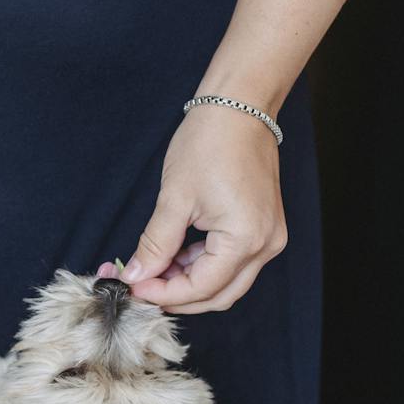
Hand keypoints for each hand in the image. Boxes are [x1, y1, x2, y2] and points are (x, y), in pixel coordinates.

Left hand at [111, 103, 286, 313]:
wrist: (239, 107)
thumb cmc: (209, 143)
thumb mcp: (174, 198)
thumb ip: (155, 244)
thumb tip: (136, 275)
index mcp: (245, 239)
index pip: (201, 288)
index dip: (163, 294)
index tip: (133, 287)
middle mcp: (266, 245)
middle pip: (218, 296)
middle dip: (177, 296)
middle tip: (141, 285)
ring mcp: (269, 238)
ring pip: (226, 283)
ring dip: (190, 282)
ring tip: (155, 267)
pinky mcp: (264, 229)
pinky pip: (234, 263)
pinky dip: (204, 266)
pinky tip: (176, 255)